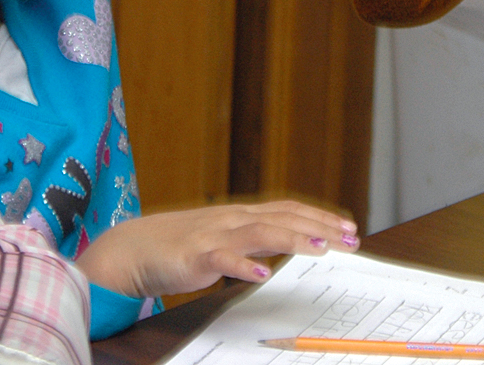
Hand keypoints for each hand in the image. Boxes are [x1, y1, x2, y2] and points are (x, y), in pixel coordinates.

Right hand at [76, 200, 357, 298]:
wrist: (133, 249)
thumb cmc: (183, 246)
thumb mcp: (226, 238)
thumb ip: (256, 238)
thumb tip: (291, 240)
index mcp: (243, 215)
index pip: (290, 210)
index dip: (321, 216)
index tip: (349, 228)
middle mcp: (233, 219)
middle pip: (283, 217)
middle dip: (319, 226)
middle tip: (349, 238)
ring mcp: (215, 236)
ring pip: (260, 232)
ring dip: (292, 238)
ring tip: (320, 248)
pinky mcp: (194, 257)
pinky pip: (222, 260)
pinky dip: (243, 266)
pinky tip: (261, 274)